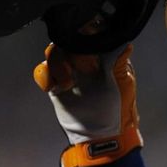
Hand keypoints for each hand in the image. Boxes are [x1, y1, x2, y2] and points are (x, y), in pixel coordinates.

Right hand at [33, 43, 142, 166]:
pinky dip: (46, 76)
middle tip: (81, 70)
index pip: (91, 31)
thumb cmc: (119, 109)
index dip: (86, 31)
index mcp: (105, 54)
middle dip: (70, 51)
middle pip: (68, 38)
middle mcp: (86, 58)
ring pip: (54, 51)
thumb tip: (124, 42)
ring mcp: (70, 70)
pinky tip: (56, 89)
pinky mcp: (56, 84)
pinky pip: (43, 70)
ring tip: (68, 83)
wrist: (102, 136)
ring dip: (57, 64)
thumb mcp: (123, 85)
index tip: (86, 42)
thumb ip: (118, 63)